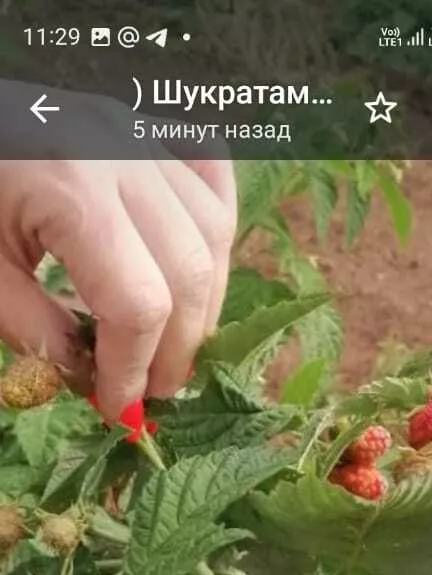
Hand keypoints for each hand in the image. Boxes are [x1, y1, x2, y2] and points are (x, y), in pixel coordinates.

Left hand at [0, 142, 236, 419]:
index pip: (138, 304)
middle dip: (176, 349)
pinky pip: (213, 180)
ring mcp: (144, 134)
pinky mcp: (150, 126)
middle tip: (149, 389)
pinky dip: (214, 236)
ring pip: (214, 232)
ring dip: (202, 303)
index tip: (117, 405)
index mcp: (72, 191)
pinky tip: (194, 275)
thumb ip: (32, 327)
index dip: (133, 368)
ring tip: (169, 344)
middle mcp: (123, 156)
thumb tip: (89, 382)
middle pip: (189, 272)